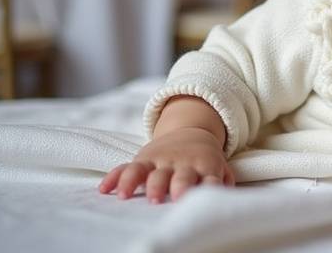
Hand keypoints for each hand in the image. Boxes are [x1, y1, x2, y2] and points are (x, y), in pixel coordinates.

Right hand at [99, 126, 233, 203]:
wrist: (193, 130)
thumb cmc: (206, 160)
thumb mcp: (220, 168)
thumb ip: (223, 182)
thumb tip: (226, 199)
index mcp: (206, 165)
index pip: (207, 177)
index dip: (203, 187)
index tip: (195, 199)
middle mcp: (183, 163)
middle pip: (178, 175)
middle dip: (169, 186)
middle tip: (159, 200)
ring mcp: (161, 160)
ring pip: (148, 171)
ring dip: (136, 182)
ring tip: (126, 197)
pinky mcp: (144, 159)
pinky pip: (127, 167)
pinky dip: (115, 177)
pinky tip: (105, 189)